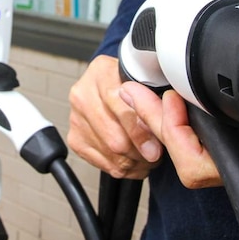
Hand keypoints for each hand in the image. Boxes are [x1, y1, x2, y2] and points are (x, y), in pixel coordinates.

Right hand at [67, 55, 162, 178]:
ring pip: (110, 153)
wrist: (110, 88)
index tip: (156, 146)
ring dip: (134, 161)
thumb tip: (163, 125)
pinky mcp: (75, 139)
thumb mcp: (146, 82)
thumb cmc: (133, 85)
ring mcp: (76, 117)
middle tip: (156, 154)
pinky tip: (134, 161)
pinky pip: (103, 163)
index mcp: (101, 72)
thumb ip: (152, 99)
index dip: (140, 130)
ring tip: (148, 158)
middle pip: (114, 137)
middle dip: (140, 151)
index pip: (120, 106)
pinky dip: (123, 167)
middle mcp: (83, 94)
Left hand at [126, 77, 238, 239]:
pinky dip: (216, 153)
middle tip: (145, 98)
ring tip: (172, 108)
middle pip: (193, 167)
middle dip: (162, 130)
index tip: (159, 90)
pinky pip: (236, 178)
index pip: (203, 144)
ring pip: (210, 177)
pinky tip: (213, 127)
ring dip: (184, 142)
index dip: (172, 117)